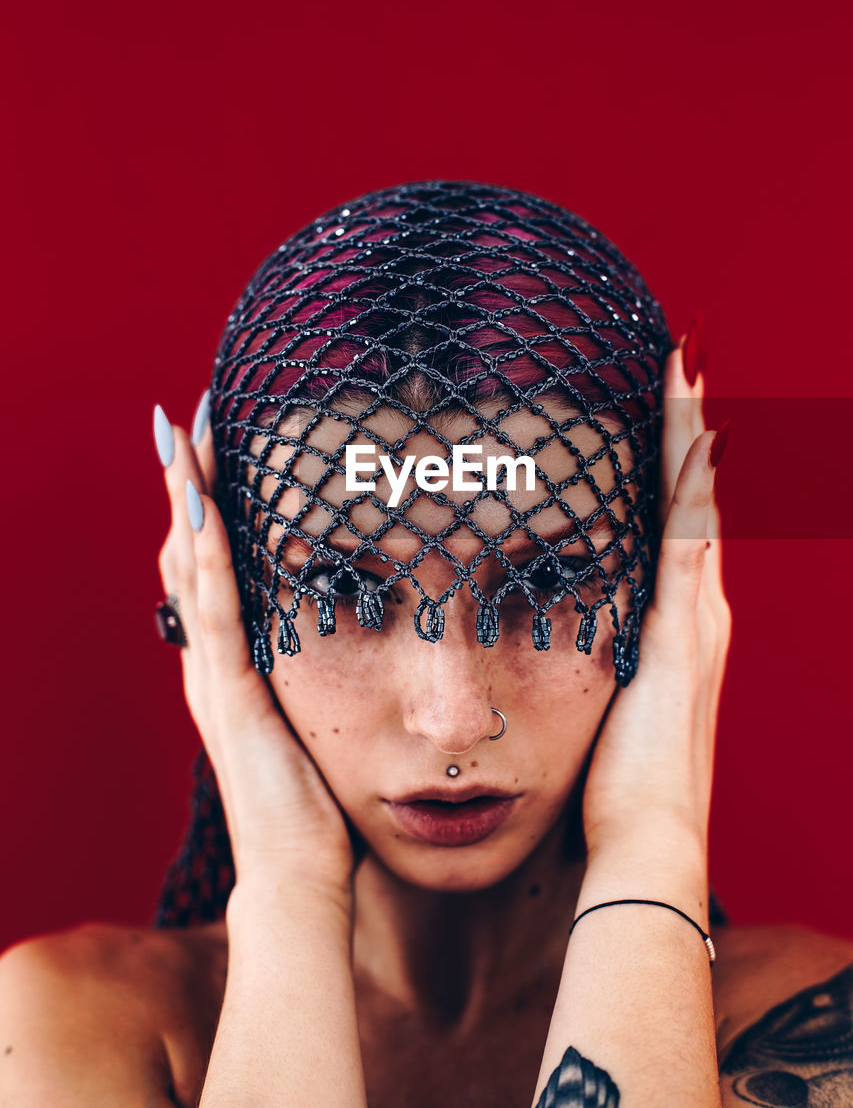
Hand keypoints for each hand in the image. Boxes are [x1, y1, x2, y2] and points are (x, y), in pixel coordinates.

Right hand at [155, 400, 354, 898]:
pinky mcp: (230, 693)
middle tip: (186, 421)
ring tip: (182, 436)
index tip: (214, 450)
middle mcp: (212, 663)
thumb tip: (361, 640)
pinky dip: (204, 552)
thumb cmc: (316, 803)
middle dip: (187, 486)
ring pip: (190, 569)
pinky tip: (201, 502)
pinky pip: (214, 609)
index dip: (205, 508)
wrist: (299, 872)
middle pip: (187, 555)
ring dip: (186, 500)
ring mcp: (214, 676)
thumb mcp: (318, 721)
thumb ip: (321, 679)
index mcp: (233, 665)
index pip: (210, 570)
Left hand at [580, 338, 731, 858]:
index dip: (669, 473)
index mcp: (675, 631)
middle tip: (681, 367)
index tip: (656, 419)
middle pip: (694, 500)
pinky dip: (688, 476)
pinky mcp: (681, 630)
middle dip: (688, 433)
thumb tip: (540, 650)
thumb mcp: (600, 713)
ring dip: (690, 434)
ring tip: (684, 370)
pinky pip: (688, 533)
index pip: (673, 532)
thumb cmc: (615, 787)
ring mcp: (695, 617)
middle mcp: (696, 612)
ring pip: (697, 501)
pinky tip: (684, 425)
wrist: (646, 839)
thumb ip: (582, 673)